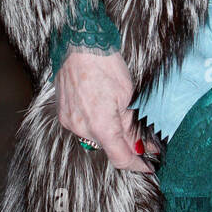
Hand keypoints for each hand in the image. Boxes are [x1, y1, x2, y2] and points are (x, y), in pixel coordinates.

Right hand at [55, 47, 160, 171]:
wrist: (79, 45)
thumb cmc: (105, 64)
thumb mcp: (127, 95)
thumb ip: (131, 124)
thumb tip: (141, 144)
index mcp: (101, 125)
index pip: (120, 157)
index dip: (136, 164)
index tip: (148, 166)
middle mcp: (82, 128)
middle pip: (108, 146)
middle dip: (125, 143)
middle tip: (141, 134)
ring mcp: (70, 122)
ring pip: (96, 137)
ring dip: (109, 131)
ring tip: (118, 110)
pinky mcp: (63, 114)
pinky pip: (83, 127)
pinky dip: (95, 122)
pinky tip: (102, 106)